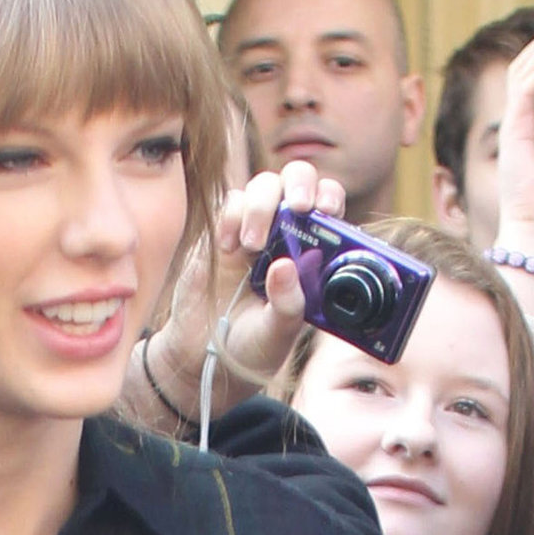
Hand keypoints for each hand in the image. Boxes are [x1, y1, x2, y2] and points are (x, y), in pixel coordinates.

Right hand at [139, 161, 345, 427]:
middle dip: (300, 184)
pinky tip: (228, 248)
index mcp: (312, 254)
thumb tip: (285, 266)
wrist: (203, 354)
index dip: (330, 198)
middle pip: (298, 180)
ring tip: (252, 245)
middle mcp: (287, 234)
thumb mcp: (277, 334)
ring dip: (262, 205)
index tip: (324, 211)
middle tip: (297, 208)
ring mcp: (255, 229)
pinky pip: (230, 202)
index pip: (329, 207)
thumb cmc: (251, 346)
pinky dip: (232, 215)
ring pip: (264, 184)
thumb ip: (287, 305)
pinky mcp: (223, 231)